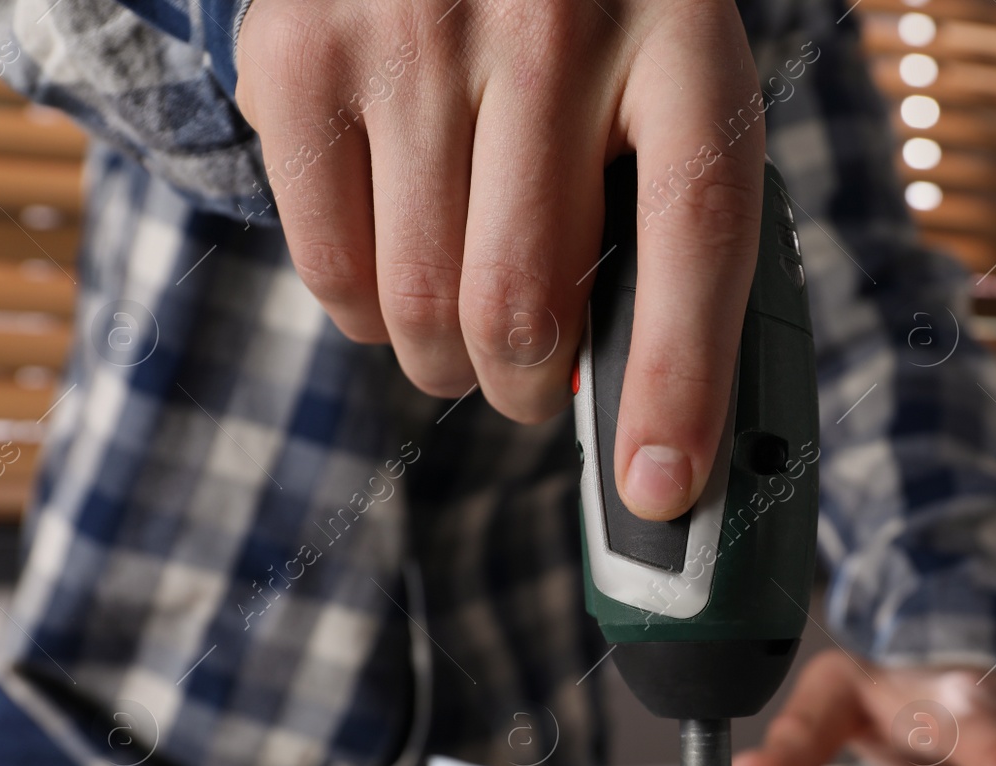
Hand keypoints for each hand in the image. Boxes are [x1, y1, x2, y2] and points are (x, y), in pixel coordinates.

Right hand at [234, 0, 763, 519]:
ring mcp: (412, 31)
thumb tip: (654, 425)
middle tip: (536, 383)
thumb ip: (675, 223)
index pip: (695, 234)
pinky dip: (369, 315)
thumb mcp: (669, 82)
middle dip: (531, 393)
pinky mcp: (300, 54)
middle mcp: (549, 25)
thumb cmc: (587, 21)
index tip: (658, 488)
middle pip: (525, 309)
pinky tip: (400, 262)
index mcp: (682, 38)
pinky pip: (331, 272)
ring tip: (470, 317)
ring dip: (450, 362)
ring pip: (423, 310)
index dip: (677, 380)